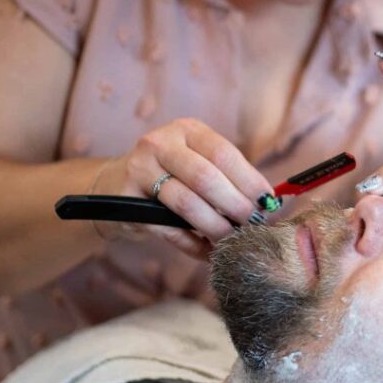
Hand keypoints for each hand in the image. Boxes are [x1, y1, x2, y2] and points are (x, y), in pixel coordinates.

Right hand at [96, 118, 275, 257]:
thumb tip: (266, 203)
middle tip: (251, 226)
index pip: (224, 154)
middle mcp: (161, 143)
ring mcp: (140, 170)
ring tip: (232, 241)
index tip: (267, 203)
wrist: (115, 185)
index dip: (249, 180)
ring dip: (215, 227)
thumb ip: (227, 176)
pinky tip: (208, 252)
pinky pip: (167, 228)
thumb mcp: (196, 162)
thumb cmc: (170, 175)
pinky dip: (193, 244)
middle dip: (234, 205)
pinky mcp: (125, 201)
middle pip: (206, 177)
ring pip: (186, 203)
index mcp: (187, 130)